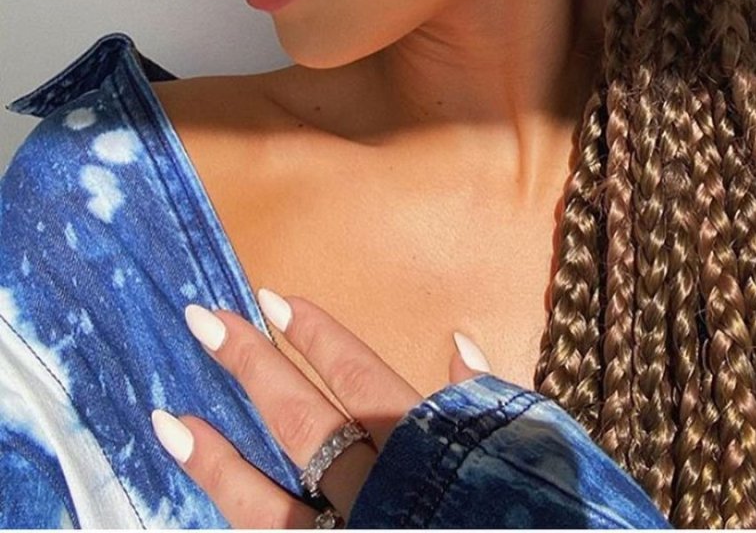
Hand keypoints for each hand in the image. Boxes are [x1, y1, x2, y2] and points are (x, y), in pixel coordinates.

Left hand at [149, 289, 489, 527]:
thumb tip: (457, 340)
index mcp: (429, 449)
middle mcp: (381, 491)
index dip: (315, 337)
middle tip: (204, 321)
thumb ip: (486, 402)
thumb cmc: (532, 512)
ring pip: (269, 503)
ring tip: (168, 421)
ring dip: (215, 459)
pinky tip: (204, 490)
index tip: (272, 299)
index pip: (360, 377)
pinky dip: (232, 512)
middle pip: (303, 421)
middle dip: (252, 367)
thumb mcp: (522, 451)